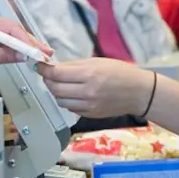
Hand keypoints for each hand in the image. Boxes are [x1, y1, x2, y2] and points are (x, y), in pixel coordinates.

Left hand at [0, 14, 51, 81]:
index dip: (26, 40)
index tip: (35, 51)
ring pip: (16, 38)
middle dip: (31, 43)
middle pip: (17, 32)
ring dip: (29, 46)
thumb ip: (3, 55)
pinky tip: (30, 55)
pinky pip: (11, 44)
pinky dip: (21, 50)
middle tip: (46, 52)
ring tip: (43, 54)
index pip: (12, 29)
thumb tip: (22, 56)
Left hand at [38, 58, 154, 118]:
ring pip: (60, 101)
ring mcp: (89, 106)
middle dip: (48, 81)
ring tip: (62, 85)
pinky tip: (73, 94)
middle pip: (55, 89)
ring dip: (57, 92)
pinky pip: (71, 109)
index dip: (44, 70)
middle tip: (49, 75)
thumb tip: (55, 67)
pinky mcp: (90, 115)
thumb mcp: (97, 62)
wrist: (139, 92)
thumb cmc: (121, 73)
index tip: (39, 66)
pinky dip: (68, 101)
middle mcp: (87, 92)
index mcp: (89, 75)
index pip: (57, 74)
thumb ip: (75, 66)